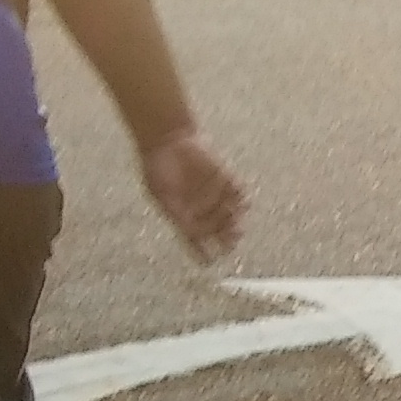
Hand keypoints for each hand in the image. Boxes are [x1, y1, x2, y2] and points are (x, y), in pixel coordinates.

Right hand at [140, 128, 247, 261]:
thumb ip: (174, 212)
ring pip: (230, 215)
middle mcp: (201, 208)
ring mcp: (215, 194)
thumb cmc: (159, 168)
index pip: (195, 240)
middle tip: (229, 243)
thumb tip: (188, 232)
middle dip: (223, 238)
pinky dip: (242, 200)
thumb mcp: (161, 194)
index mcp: (183, 215)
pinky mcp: (226, 179)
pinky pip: (239, 192)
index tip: (209, 261)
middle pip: (216, 230)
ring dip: (233, 223)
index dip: (202, 252)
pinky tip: (241, 205)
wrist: (168, 139)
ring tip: (235, 227)